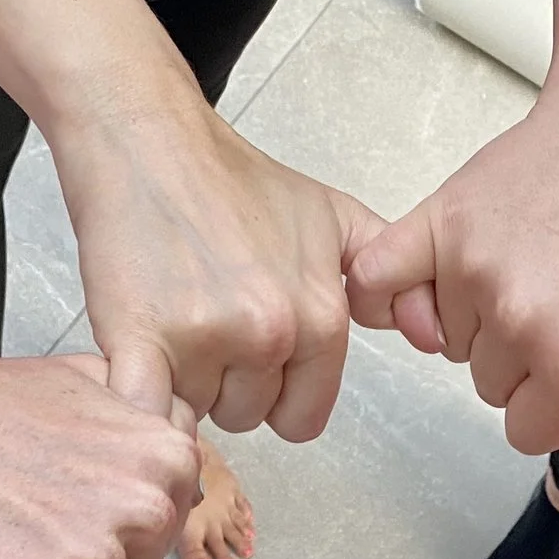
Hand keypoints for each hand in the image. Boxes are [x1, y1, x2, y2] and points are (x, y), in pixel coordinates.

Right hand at [0, 339, 214, 558]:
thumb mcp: (92, 386)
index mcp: (171, 455)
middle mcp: (150, 506)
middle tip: (32, 528)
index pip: (168, 522)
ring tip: (10, 553)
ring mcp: (102, 558)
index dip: (116, 523)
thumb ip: (150, 426)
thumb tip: (186, 473)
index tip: (72, 506)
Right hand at [50, 99, 381, 440]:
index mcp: (320, 317)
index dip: (273, 395)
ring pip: (197, 413)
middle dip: (223, 386)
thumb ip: (381, 274)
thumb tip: (421, 327)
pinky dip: (140, 414)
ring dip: (179, 384)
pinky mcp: (138, 342)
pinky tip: (137, 379)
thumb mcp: (333, 218)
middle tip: (202, 324)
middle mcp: (271, 334)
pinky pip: (147, 416)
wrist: (149, 141)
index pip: (303, 417)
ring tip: (170, 319)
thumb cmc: (229, 181)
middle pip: (247, 417)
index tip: (251, 358)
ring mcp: (205, 339)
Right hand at [348, 73, 558, 452]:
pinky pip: (380, 285)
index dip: (549, 405)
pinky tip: (427, 283)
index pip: (526, 432)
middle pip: (486, 388)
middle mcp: (517, 322)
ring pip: (446, 342)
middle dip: (515, 362)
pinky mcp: (439, 226)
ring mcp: (472, 271)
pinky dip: (394, 291)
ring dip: (473, 320)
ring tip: (525, 272)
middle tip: (557, 306)